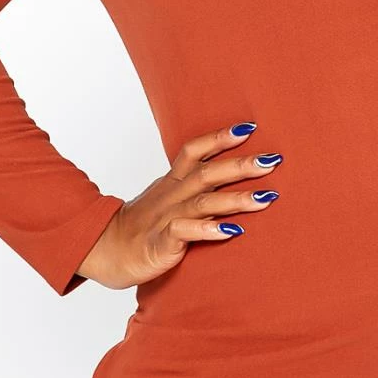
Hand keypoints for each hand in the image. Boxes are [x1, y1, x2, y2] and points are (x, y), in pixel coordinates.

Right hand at [77, 122, 282, 288]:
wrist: (104, 249)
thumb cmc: (144, 225)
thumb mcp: (169, 198)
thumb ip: (196, 187)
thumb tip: (231, 177)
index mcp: (173, 181)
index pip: (195, 151)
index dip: (220, 138)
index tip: (250, 128)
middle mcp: (173, 195)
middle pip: (208, 173)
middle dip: (241, 165)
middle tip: (273, 159)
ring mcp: (167, 217)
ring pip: (204, 202)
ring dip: (236, 199)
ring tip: (266, 198)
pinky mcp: (162, 242)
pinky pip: (186, 232)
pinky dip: (209, 229)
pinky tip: (232, 230)